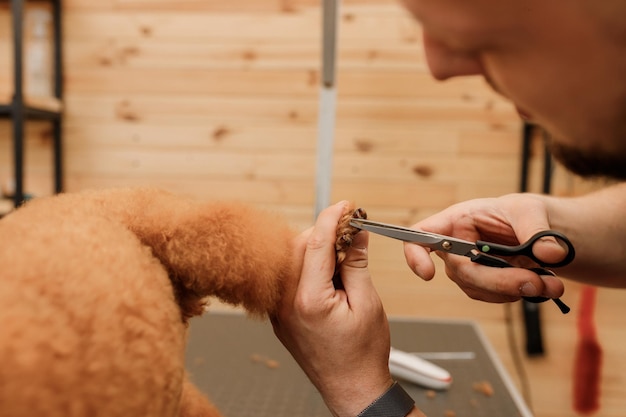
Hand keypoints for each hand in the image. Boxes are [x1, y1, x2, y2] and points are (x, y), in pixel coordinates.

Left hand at [271, 201, 393, 416]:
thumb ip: (356, 263)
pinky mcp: (280, 316)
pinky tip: (328, 274)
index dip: (332, 218)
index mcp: (308, 300)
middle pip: (298, 247)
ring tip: (343, 259)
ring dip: (315, 250)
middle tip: (351, 233)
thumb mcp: (367, 303)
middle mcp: (285, 303)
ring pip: (291, 260)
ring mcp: (279, 310)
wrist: (351, 389)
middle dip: (324, 235)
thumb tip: (356, 233)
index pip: (315, 243)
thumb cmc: (362, 354)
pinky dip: (307, 267)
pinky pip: (288, 278)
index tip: (346, 206)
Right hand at [404, 193, 566, 302]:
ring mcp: (467, 268)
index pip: (422, 235)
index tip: (428, 274)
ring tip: (551, 284)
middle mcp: (455, 246)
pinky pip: (492, 297)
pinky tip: (540, 286)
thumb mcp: (532, 211)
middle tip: (536, 283)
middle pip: (461, 271)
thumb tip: (549, 253)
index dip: (416, 255)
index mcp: (457, 220)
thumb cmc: (523, 213)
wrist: (539, 232)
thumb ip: (538, 231)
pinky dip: (517, 295)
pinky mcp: (483, 284)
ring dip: (515, 290)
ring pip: (477, 288)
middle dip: (499, 281)